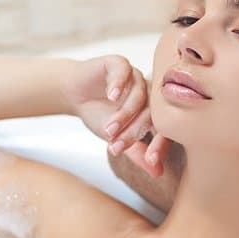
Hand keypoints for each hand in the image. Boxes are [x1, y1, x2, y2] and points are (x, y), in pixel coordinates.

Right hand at [60, 54, 170, 176]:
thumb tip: (158, 173)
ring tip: (108, 128)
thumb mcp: (117, 138)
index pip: (164, 129)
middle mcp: (150, 93)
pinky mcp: (120, 64)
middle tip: (117, 145)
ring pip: (139, 95)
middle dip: (134, 131)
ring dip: (123, 113)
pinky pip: (125, 72)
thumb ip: (137, 153)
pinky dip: (119, 84)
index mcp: (154, 112)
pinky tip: (112, 97)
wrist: (74, 94)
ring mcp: (137, 77)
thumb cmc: (99, 115)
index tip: (152, 161)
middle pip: (151, 113)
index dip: (160, 146)